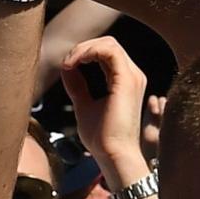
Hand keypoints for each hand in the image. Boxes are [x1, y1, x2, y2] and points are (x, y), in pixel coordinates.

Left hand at [58, 37, 149, 169]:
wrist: (113, 154)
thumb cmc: (102, 138)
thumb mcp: (84, 104)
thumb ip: (78, 85)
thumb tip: (66, 68)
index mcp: (124, 81)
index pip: (106, 53)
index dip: (84, 53)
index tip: (67, 66)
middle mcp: (132, 75)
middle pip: (107, 44)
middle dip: (83, 48)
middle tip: (66, 63)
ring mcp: (132, 76)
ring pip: (108, 43)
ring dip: (84, 49)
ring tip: (69, 63)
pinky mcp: (127, 79)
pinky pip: (109, 51)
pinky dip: (88, 52)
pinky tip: (75, 64)